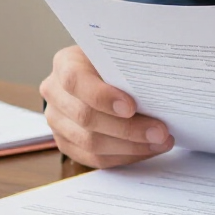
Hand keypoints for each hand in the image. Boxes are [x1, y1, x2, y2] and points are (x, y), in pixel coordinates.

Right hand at [39, 45, 173, 168]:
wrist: (96, 77)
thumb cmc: (112, 64)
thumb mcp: (118, 56)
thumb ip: (129, 68)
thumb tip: (159, 89)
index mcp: (65, 64)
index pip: (75, 81)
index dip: (102, 96)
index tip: (131, 107)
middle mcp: (55, 93)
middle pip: (86, 118)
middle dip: (128, 129)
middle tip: (160, 132)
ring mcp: (57, 121)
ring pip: (91, 144)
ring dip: (131, 147)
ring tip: (160, 142)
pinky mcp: (66, 144)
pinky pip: (95, 158)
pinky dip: (125, 156)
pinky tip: (147, 150)